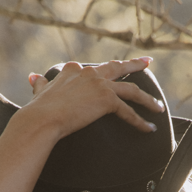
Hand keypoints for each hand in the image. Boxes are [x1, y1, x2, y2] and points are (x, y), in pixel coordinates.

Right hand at [24, 57, 162, 139]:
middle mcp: (89, 72)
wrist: (42, 119)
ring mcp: (100, 85)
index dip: (106, 70)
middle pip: (118, 67)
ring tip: (158, 107)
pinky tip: (149, 128)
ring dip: (147, 99)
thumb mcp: (40, 92)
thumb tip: (33, 76)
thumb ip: (40, 84)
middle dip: (135, 64)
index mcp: (74, 70)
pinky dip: (140, 121)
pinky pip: (128, 112)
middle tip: (148, 62)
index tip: (116, 68)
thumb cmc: (38, 110)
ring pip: (131, 89)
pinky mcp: (107, 99)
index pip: (95, 69)